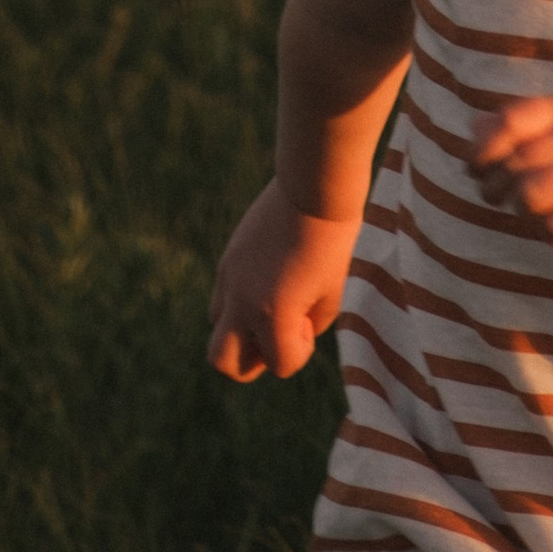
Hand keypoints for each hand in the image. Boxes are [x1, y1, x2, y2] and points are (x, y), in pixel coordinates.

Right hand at [207, 178, 359, 379]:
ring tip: (275, 304)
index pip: (280, 365)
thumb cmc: (333, 242)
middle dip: (251, 360)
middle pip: (222, 362)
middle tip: (278, 333)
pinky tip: (271, 278)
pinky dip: (242, 301)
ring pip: (218, 327)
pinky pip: (223, 296)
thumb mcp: (331, 294)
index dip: (301, 351)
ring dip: (244, 328)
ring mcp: (229, 277)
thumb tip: (286, 335)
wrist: (314, 186)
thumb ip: (307, 326)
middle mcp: (243, 300)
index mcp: (274, 312)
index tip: (311, 319)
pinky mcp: (227, 258)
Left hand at [474, 95, 552, 254]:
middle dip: (495, 186)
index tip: (476, 166)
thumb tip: (472, 128)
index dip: (484, 147)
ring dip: (522, 211)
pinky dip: (549, 233)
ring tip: (531, 213)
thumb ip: (520, 125)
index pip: (511, 121)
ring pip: (531, 196)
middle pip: (516, 164)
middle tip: (495, 197)